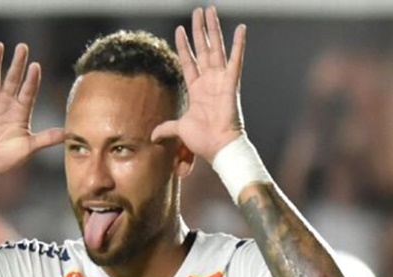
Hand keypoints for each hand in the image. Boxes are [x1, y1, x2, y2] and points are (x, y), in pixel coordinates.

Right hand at [0, 43, 64, 176]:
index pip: (29, 91)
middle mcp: (7, 103)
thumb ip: (47, 138)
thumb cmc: (6, 159)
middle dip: (18, 63)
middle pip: (13, 78)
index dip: (32, 79)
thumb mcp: (28, 147)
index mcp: (21, 112)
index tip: (36, 66)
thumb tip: (69, 134)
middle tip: (22, 47)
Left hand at [151, 6, 244, 161]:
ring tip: (210, 11)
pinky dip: (239, 44)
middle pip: (203, 48)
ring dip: (213, 29)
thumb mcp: (179, 130)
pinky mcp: (231, 83)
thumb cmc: (203, 140)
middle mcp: (209, 81)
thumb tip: (152, 136)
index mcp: (196, 89)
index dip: (183, 46)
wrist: (219, 147)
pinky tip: (240, 29)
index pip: (188, 61)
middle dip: (199, 30)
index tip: (179, 29)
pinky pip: (236, 60)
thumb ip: (167, 128)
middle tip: (198, 11)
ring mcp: (220, 80)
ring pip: (216, 48)